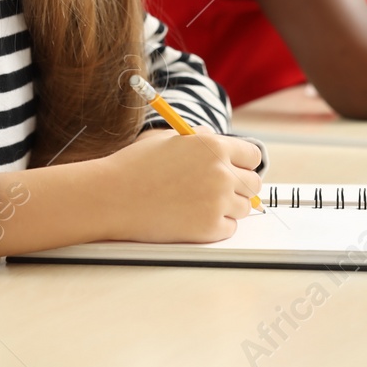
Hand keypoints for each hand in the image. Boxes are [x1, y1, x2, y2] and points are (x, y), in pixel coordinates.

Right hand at [97, 130, 262, 242]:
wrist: (112, 197)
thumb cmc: (135, 166)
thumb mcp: (170, 139)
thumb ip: (201, 140)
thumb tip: (220, 142)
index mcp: (213, 146)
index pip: (253, 155)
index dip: (244, 163)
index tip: (237, 169)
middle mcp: (221, 172)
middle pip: (254, 183)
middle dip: (240, 186)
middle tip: (219, 190)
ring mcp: (217, 202)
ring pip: (244, 207)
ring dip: (229, 207)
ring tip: (200, 204)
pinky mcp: (209, 228)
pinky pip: (229, 228)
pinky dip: (217, 225)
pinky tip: (194, 218)